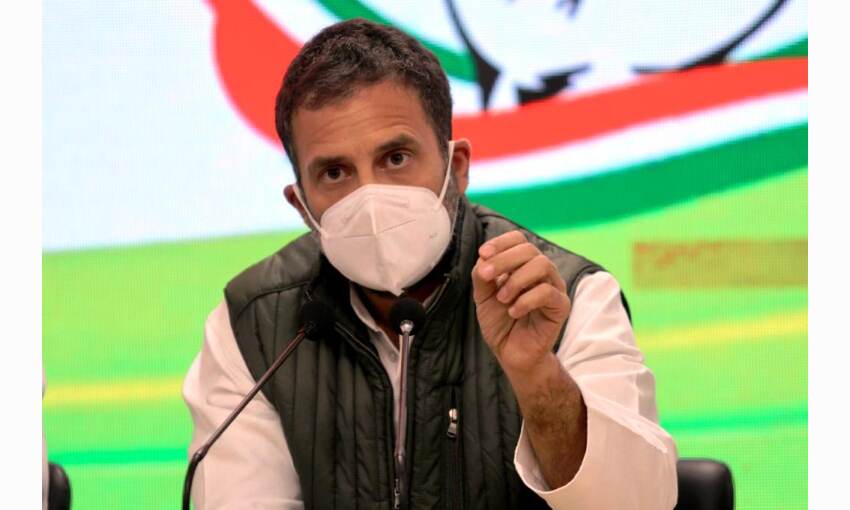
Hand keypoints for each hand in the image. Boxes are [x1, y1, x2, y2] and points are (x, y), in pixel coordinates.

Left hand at [471, 231, 570, 373]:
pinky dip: (526, 300)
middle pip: (529, 250)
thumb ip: (483, 276)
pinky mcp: (561, 306)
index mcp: (523, 265)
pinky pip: (548, 292)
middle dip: (504, 260)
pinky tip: (513, 312)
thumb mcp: (483, 297)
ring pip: (542, 265)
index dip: (501, 243)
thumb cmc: (500, 323)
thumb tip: (484, 257)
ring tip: (502, 299)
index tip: (482, 254)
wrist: (511, 353)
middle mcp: (541, 272)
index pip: (518, 240)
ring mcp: (554, 287)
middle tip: (486, 276)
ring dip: (516, 280)